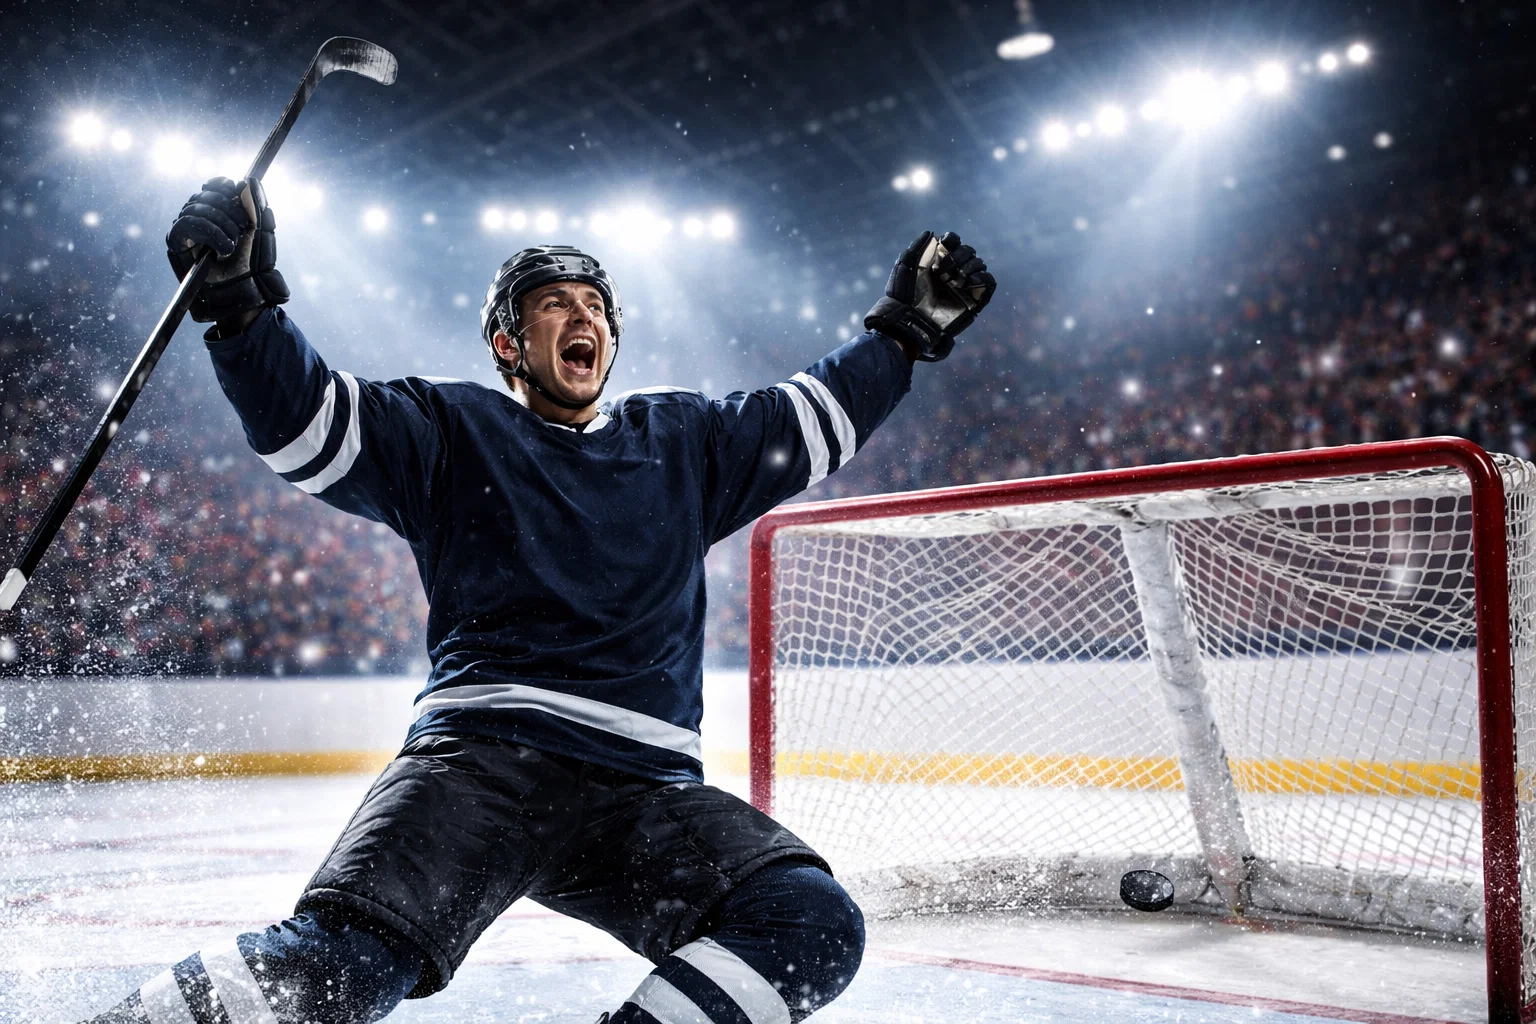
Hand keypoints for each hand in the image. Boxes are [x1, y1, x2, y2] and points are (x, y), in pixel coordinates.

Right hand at [166, 176, 289, 324]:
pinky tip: (222, 249)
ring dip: (220, 225)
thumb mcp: (259, 231)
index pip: (211, 186)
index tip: (234, 189)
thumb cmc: (252, 263)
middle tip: (242, 228)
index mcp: (216, 212)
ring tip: (233, 245)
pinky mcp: (177, 242)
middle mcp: (198, 217)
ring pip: (195, 209)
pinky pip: (185, 224)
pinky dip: (208, 233)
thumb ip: (254, 206)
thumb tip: (248, 180)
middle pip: (204, 195)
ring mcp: (186, 229)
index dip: (221, 185)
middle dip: (227, 209)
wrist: (243, 288)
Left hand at [864, 231, 995, 360]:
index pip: (954, 242)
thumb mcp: (905, 265)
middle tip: (944, 271)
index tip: (945, 244)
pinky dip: (983, 277)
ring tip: (954, 280)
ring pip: (979, 263)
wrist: (910, 318)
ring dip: (969, 266)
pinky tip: (969, 281)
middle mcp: (953, 271)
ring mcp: (964, 285)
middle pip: (968, 251)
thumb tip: (932, 233)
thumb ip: (918, 246)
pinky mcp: (974, 299)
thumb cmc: (904, 293)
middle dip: (958, 256)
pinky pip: (989, 281)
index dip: (952, 240)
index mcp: (938, 261)